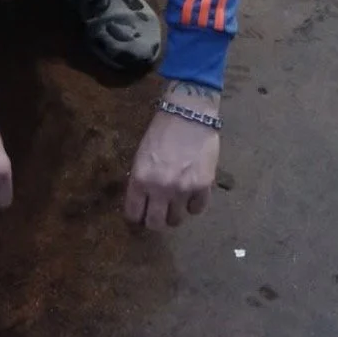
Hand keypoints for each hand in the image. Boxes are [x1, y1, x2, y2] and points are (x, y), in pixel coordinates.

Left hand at [125, 85, 220, 230]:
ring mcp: (183, 189)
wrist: (188, 112)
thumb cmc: (162, 130)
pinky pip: (197, 209)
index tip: (142, 213)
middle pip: (155, 223)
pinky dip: (194, 205)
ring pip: (176, 220)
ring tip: (177, 201)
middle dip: (156, 220)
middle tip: (159, 212)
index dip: (138, 216)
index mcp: (140, 179)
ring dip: (175, 212)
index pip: (134, 214)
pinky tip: (192, 194)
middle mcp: (160, 188)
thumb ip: (142, 180)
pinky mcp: (203, 186)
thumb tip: (143, 201)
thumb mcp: (142, 155)